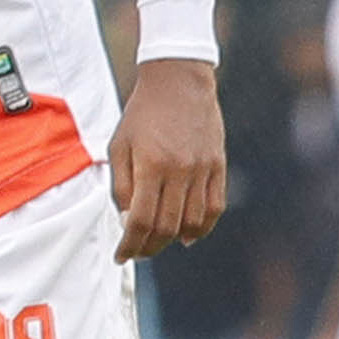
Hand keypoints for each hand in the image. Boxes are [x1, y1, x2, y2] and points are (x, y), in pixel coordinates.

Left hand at [107, 57, 224, 261]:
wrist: (179, 82)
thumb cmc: (142, 114)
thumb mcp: (119, 145)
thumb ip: (122, 185)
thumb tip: (127, 221)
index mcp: (151, 166)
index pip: (140, 220)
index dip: (130, 245)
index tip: (120, 256)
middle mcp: (180, 171)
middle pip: (167, 227)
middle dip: (148, 247)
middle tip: (136, 252)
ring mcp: (203, 170)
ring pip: (193, 223)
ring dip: (173, 239)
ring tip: (157, 242)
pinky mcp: (218, 166)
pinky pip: (214, 207)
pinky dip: (202, 228)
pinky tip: (188, 235)